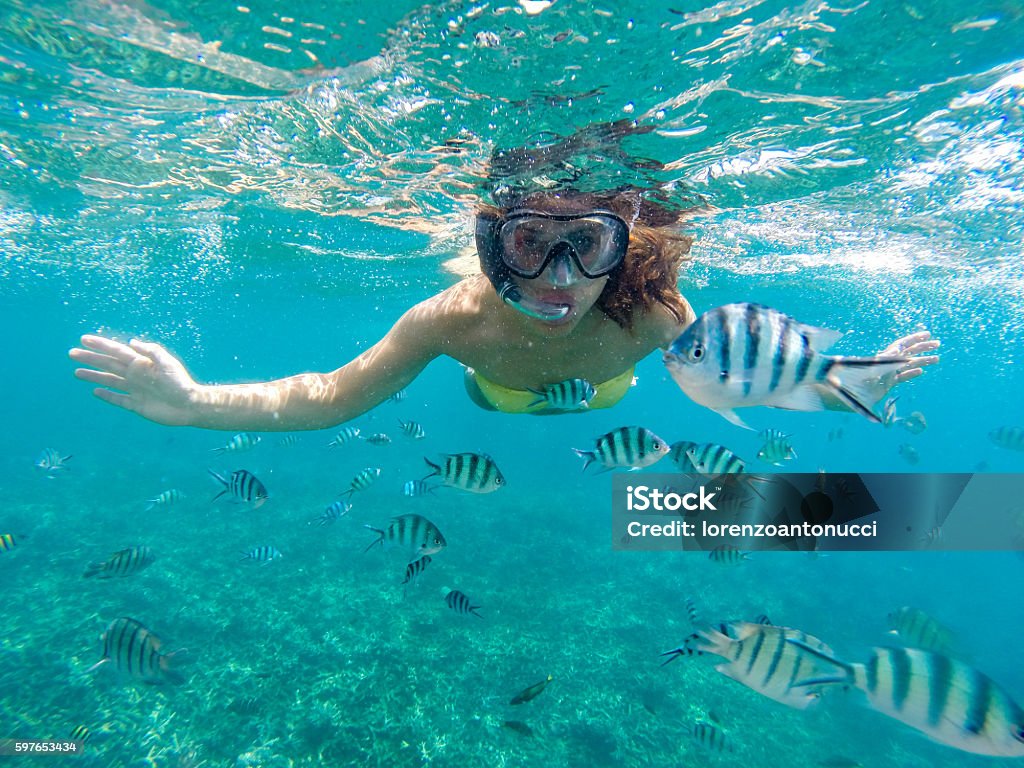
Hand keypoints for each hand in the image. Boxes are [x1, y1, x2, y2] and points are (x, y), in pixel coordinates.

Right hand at [70, 335, 198, 425]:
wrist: (190, 406)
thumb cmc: (181, 383)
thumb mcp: (167, 363)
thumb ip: (151, 351)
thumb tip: (131, 342)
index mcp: (141, 363)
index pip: (117, 351)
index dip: (101, 345)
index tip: (84, 339)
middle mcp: (135, 375)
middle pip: (108, 365)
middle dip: (91, 359)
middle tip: (72, 353)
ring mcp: (135, 390)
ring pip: (109, 381)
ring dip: (94, 376)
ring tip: (77, 372)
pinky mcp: (136, 405)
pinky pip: (118, 399)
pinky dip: (107, 396)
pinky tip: (96, 391)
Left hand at [868, 330, 939, 401]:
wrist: (854, 395)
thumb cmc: (861, 380)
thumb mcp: (874, 367)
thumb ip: (886, 358)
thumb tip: (898, 348)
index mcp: (886, 356)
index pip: (903, 344)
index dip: (915, 339)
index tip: (928, 335)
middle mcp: (888, 363)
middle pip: (908, 352)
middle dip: (923, 347)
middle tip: (938, 344)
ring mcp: (889, 373)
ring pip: (908, 365)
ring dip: (922, 360)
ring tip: (936, 359)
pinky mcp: (888, 383)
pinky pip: (902, 377)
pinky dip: (911, 373)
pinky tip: (920, 371)